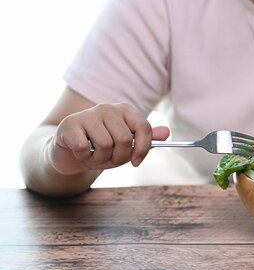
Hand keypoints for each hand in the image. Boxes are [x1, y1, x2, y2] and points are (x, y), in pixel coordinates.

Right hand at [48, 103, 169, 174]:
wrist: (70, 152)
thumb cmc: (102, 148)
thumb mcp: (127, 146)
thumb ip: (146, 139)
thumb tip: (167, 133)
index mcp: (125, 110)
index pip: (144, 127)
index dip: (143, 149)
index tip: (136, 162)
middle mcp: (107, 108)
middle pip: (124, 139)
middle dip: (118, 157)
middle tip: (109, 159)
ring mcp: (88, 114)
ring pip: (105, 145)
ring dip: (100, 160)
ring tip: (94, 156)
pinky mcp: (70, 123)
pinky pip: (84, 148)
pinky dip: (84, 158)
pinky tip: (81, 153)